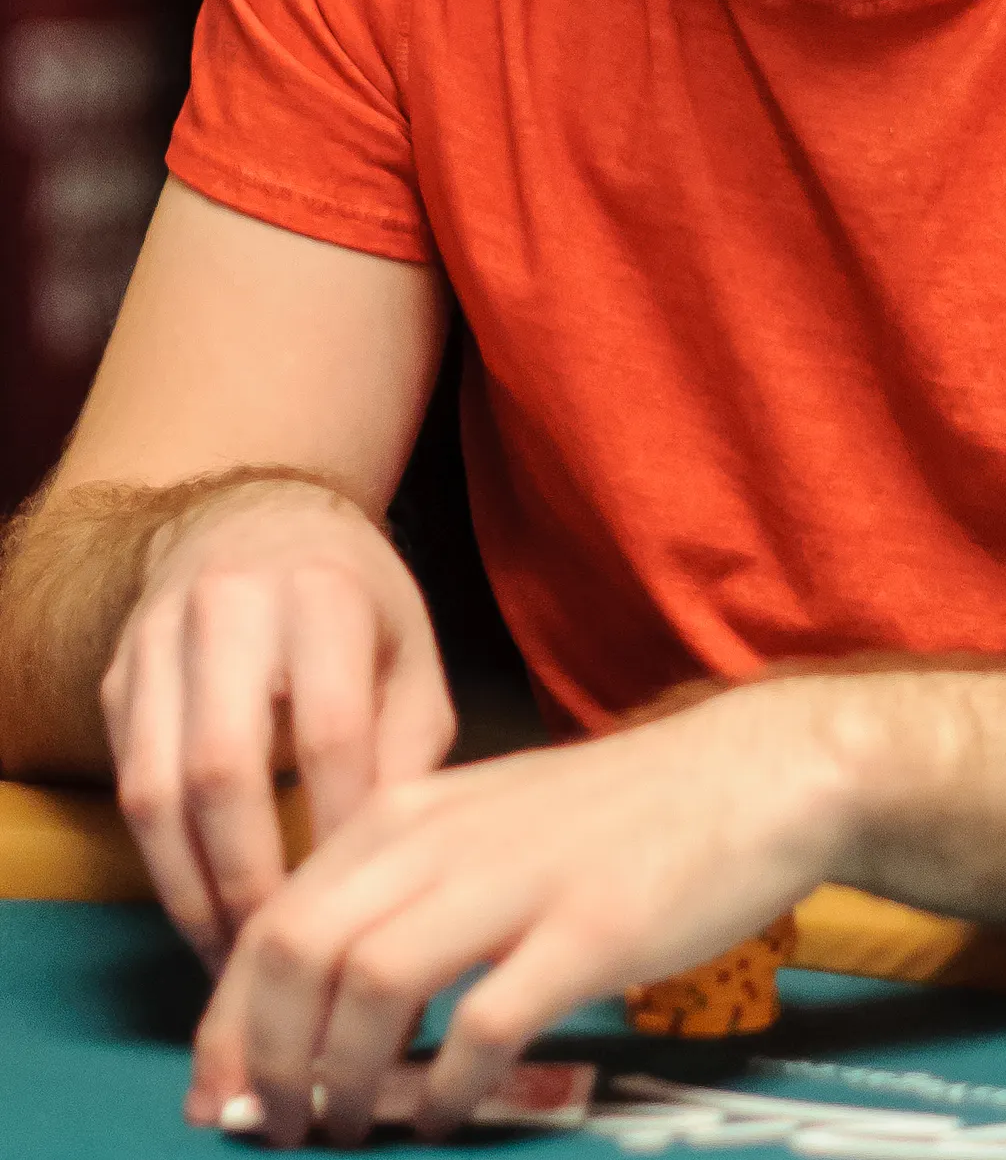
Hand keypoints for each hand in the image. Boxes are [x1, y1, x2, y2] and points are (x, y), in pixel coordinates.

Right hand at [101, 481, 455, 974]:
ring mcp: (158, 642)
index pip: (327, 730)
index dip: (340, 827)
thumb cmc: (356, 601)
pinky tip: (203, 909)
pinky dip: (163, 863)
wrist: (258, 521)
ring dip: (194, 892)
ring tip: (237, 958)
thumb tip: (396, 863)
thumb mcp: (411, 650)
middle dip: (253, 880)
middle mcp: (229, 608)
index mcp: (322, 592)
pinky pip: (129, 788)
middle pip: (225, 771)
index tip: (363, 903)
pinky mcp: (117, 679)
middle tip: (288, 956)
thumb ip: (414, 747)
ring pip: (157, 792)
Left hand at [188, 679, 852, 1145]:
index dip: (228, 1018)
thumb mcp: (485, 825)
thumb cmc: (612, 815)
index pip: (276, 916)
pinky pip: (483, 1025)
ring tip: (351, 1128)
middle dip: (266, 1057)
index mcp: (409, 812)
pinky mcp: (588, 931)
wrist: (748, 775)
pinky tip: (448, 1115)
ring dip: (342, 1079)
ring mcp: (517, 882)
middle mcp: (444, 837)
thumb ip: (404, 893)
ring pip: (370, 986)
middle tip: (274, 1126)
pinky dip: (447, 1089)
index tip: (220, 1092)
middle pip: (298, 951)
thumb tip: (311, 999)